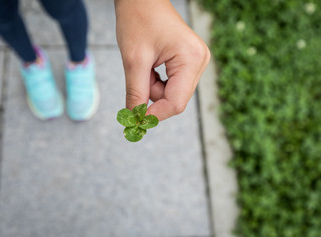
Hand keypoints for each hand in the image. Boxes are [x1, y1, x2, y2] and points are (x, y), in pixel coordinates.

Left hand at [114, 0, 209, 120]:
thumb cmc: (138, 19)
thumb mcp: (134, 60)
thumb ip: (136, 93)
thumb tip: (135, 119)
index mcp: (192, 59)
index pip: (176, 103)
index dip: (154, 115)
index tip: (134, 119)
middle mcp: (200, 62)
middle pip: (175, 99)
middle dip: (152, 95)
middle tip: (138, 77)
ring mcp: (196, 62)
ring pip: (171, 93)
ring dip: (152, 87)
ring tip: (144, 65)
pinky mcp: (189, 62)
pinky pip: (172, 84)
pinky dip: (156, 81)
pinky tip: (150, 65)